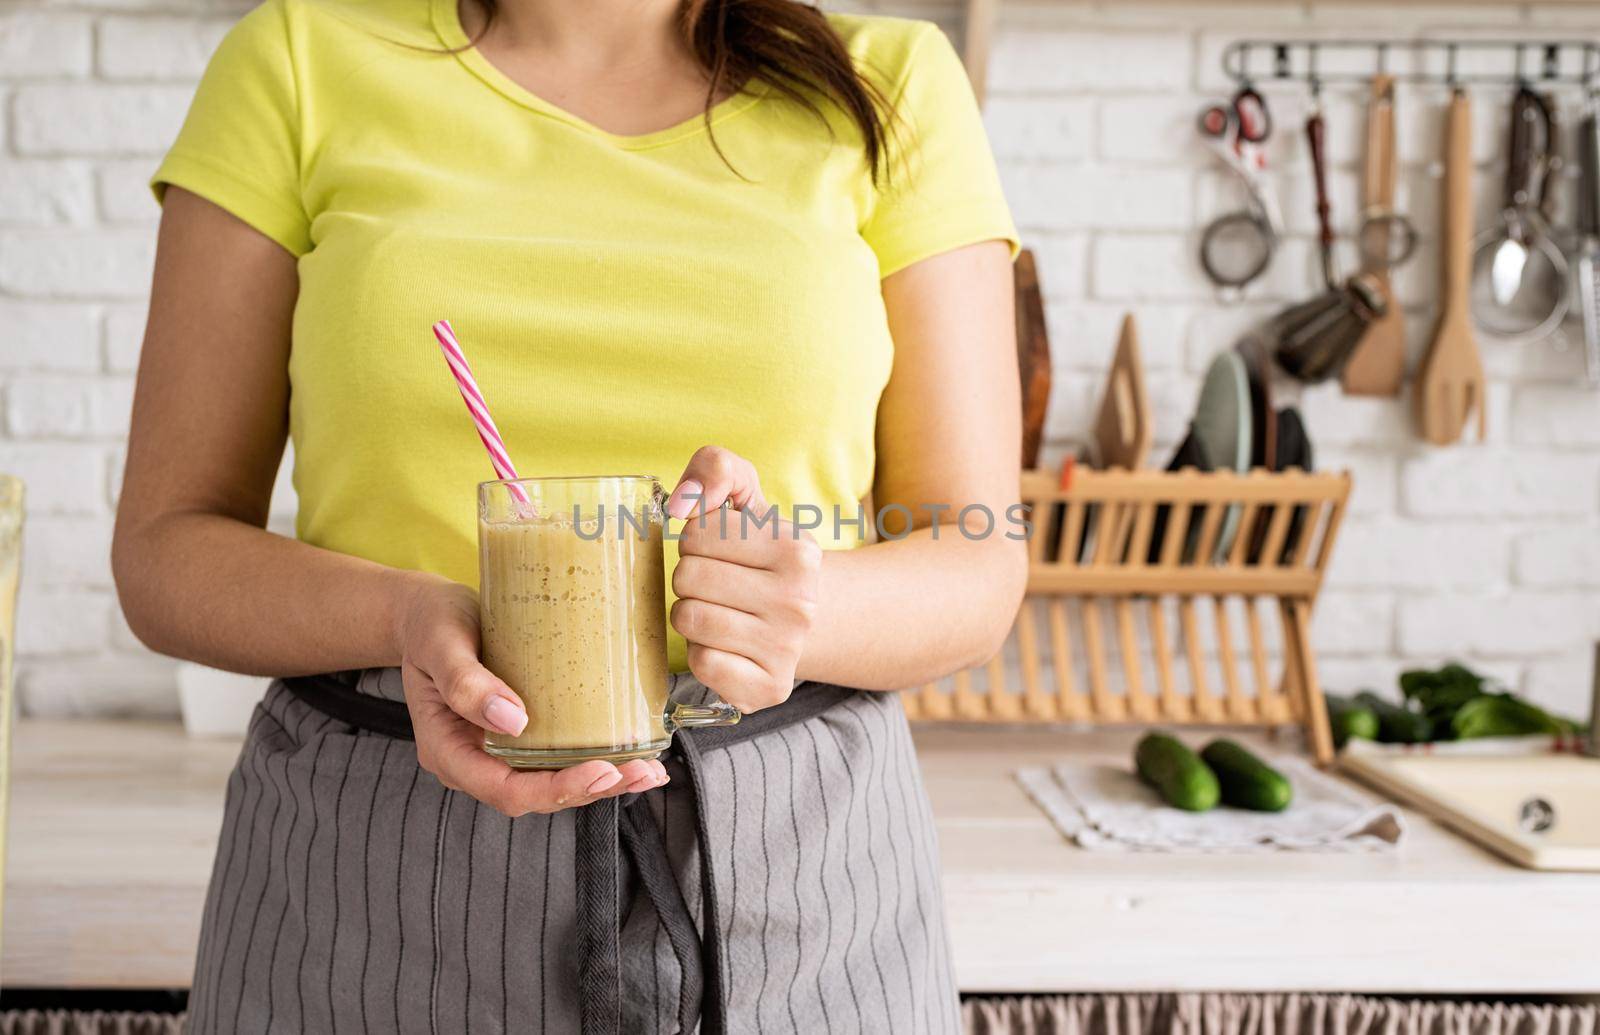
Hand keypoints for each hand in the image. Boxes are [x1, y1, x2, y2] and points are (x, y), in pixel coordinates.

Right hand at [394, 575, 667, 815]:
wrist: (426, 612)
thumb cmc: (431, 622)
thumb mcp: (441, 643)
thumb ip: (465, 683)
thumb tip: (512, 720)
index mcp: (447, 751)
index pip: (505, 789)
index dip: (556, 789)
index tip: (600, 771)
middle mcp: (473, 761)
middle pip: (536, 794)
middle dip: (592, 788)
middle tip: (641, 772)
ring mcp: (496, 751)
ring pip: (551, 781)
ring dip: (602, 780)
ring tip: (649, 770)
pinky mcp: (520, 735)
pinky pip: (557, 757)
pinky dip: (594, 758)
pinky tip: (631, 754)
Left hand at [666, 446, 820, 713]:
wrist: (806, 617)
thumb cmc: (761, 555)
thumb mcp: (747, 498)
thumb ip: (715, 469)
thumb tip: (680, 502)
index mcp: (797, 549)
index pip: (697, 532)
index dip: (696, 540)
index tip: (720, 552)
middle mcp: (800, 600)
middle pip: (688, 576)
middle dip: (690, 577)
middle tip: (716, 585)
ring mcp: (787, 649)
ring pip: (689, 619)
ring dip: (691, 614)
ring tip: (718, 611)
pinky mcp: (768, 688)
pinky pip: (702, 663)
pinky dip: (701, 653)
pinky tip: (725, 645)